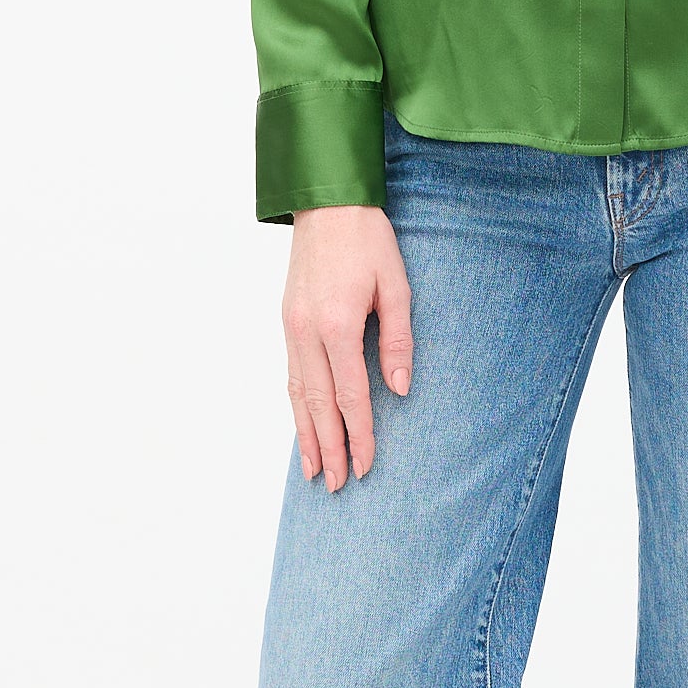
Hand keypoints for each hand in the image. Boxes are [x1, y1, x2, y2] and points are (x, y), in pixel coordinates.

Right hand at [282, 206, 413, 488]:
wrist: (326, 203)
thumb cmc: (368, 240)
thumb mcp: (396, 286)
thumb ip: (398, 341)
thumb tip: (401, 390)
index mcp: (337, 324)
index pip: (350, 395)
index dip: (359, 434)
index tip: (365, 465)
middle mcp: (307, 332)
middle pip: (318, 404)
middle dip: (328, 447)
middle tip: (335, 485)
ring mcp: (291, 328)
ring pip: (296, 394)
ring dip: (306, 435)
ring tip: (312, 471)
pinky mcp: (286, 322)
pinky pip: (290, 375)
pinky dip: (294, 407)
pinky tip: (301, 426)